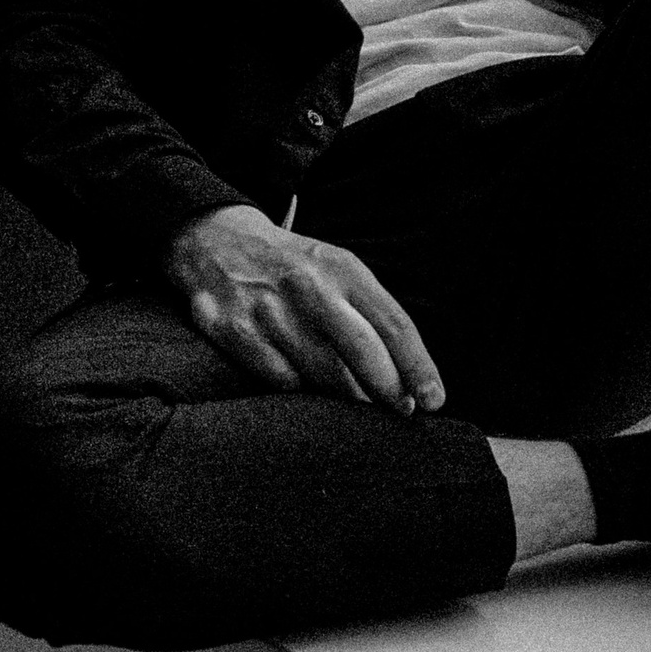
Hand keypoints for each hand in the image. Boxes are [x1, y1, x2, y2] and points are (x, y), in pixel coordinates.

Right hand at [161, 203, 446, 412]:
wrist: (216, 239)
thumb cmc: (293, 266)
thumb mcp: (336, 269)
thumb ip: (370, 314)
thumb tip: (407, 376)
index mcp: (342, 268)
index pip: (392, 322)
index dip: (417, 366)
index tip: (434, 399)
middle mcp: (308, 286)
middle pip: (361, 349)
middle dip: (388, 389)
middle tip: (402, 412)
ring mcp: (269, 308)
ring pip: (321, 372)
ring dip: (347, 400)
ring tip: (361, 411)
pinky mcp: (233, 329)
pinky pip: (279, 380)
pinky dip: (301, 395)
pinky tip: (310, 400)